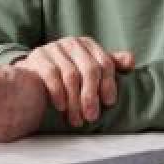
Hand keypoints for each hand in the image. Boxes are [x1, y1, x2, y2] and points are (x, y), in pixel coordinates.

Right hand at [15, 37, 133, 126]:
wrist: (33, 74)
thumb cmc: (67, 73)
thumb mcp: (89, 68)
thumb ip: (110, 65)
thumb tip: (130, 61)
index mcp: (88, 45)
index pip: (105, 63)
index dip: (109, 84)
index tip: (109, 103)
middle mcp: (72, 43)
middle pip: (89, 69)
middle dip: (92, 96)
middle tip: (92, 117)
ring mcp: (54, 48)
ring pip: (71, 76)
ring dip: (75, 102)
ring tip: (76, 120)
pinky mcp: (38, 57)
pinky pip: (52, 76)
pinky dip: (58, 94)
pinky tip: (61, 108)